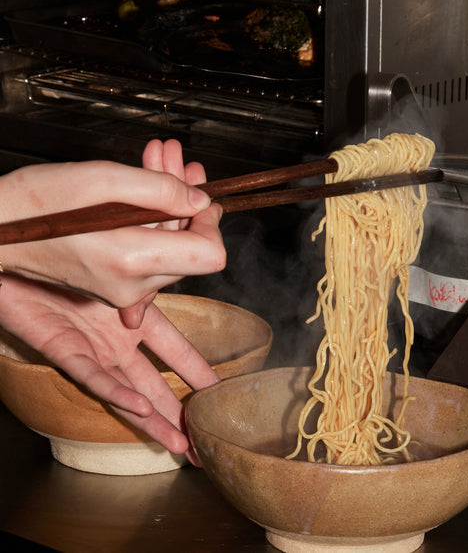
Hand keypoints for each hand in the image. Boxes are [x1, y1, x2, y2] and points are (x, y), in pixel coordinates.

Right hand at [0, 140, 225, 317]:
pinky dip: (151, 220)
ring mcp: (122, 289)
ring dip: (168, 204)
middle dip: (186, 200)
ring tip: (158, 158)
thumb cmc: (33, 203)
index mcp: (132, 260)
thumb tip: (199, 200)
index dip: (211, 221)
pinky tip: (143, 186)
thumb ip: (159, 189)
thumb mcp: (100, 179)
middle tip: (173, 157)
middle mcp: (131, 285)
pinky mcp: (113, 285)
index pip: (209, 254)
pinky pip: (148, 254)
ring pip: (170, 249)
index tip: (198, 193)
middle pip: (190, 249)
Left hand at [0, 273, 218, 460]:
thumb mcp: (127, 260)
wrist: (21, 252)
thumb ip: (155, 272)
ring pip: (128, 392)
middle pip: (155, 384)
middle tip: (199, 443)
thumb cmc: (70, 249)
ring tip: (178, 444)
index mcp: (135, 318)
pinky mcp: (64, 351)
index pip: (176, 350)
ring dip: (153, 420)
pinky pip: (93, 377)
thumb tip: (193, 263)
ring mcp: (93, 349)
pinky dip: (117, 394)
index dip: (199, 372)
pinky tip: (141, 408)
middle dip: (178, 413)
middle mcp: (117, 341)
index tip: (220, 392)